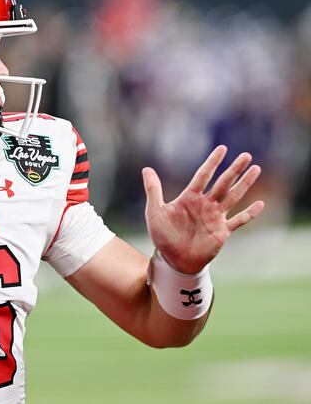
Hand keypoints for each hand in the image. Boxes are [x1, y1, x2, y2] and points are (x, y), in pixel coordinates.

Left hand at [142, 145, 264, 273]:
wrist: (173, 260)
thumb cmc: (163, 235)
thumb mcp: (155, 211)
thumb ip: (153, 190)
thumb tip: (146, 168)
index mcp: (190, 197)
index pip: (203, 175)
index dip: (212, 162)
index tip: (222, 148)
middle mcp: (205, 204)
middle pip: (223, 183)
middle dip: (234, 169)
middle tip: (246, 155)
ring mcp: (215, 217)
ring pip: (233, 196)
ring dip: (244, 184)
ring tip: (256, 169)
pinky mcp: (222, 232)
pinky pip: (239, 220)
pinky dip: (249, 213)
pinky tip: (260, 204)